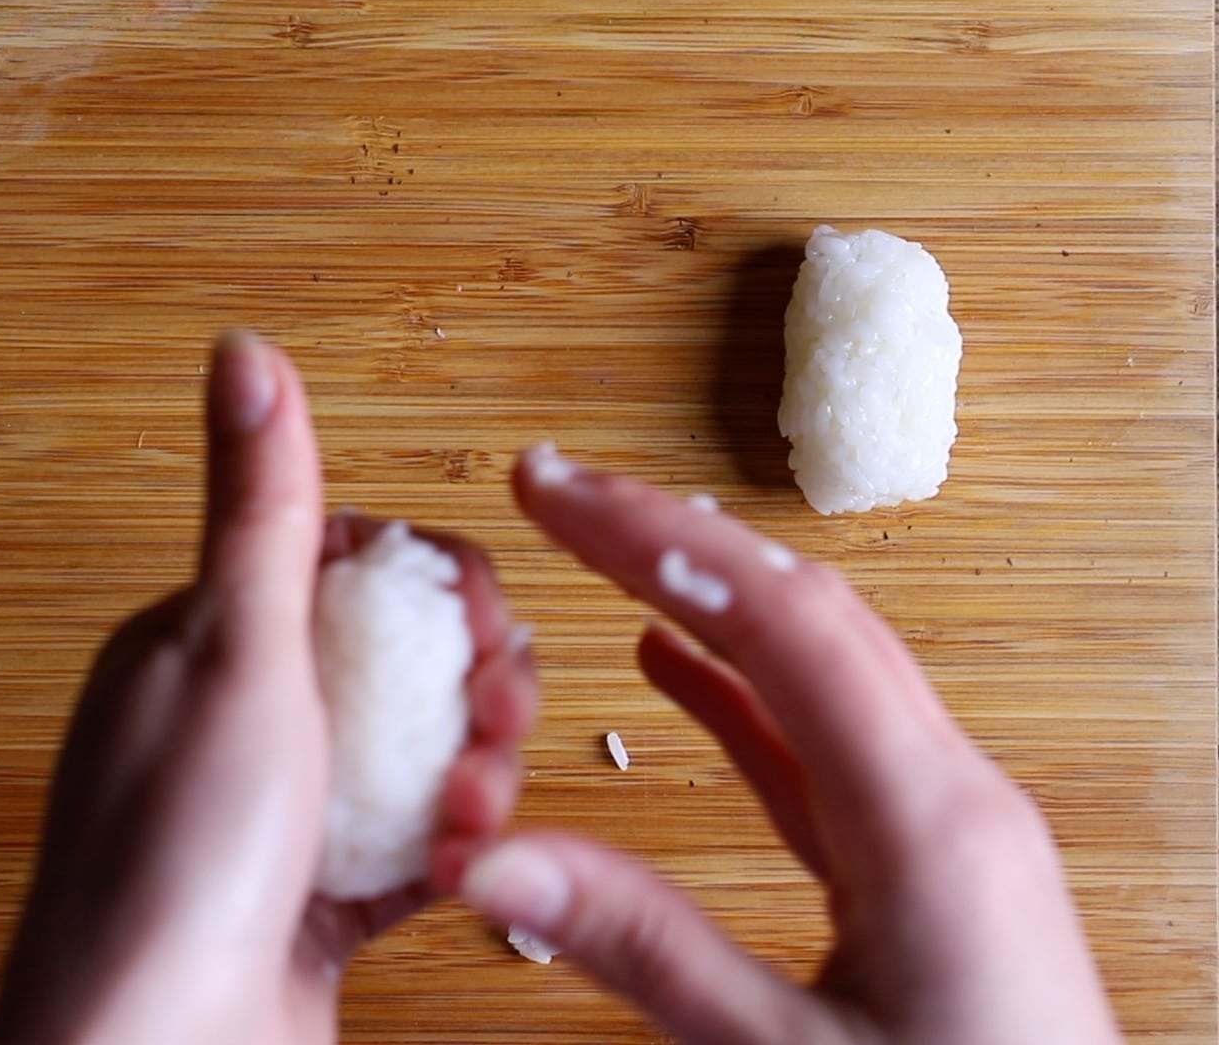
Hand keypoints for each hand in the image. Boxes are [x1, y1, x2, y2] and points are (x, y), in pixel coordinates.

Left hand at [0, 333, 535, 1044]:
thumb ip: (259, 507)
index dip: (430, 585)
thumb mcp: (235, 651)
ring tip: (465, 814)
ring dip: (467, 776)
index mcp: (194, 644)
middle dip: (465, 688)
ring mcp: (273, 816)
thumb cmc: (168, 865)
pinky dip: (446, 854)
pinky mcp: (310, 901)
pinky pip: (408, 849)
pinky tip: (453, 867)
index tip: (476, 621)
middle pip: (396, 661)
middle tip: (486, 725)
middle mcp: (231, 724)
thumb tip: (245, 356)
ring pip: (414, 756)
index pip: (342, 563)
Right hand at [439, 444, 1118, 1044]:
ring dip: (704, 594)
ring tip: (601, 545)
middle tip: (558, 488)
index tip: (552, 491)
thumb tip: (490, 864)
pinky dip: (739, 686)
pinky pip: (823, 740)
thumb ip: (644, 951)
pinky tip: (672, 661)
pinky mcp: (925, 865)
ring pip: (818, 661)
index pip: (779, 623)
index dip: (653, 540)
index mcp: (930, 823)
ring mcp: (944, 826)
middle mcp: (950, 798)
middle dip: (670, 534)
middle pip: (804, 611)